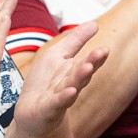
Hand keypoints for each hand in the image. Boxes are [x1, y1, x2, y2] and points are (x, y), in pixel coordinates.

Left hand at [12, 21, 107, 136]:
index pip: (87, 63)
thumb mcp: (58, 56)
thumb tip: (96, 23)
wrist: (32, 114)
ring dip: (80, 78)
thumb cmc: (46, 83)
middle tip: (102, 52)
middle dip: (91, 63)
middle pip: (82, 73)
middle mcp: (69, 85)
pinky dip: (63, 98)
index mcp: (72, 72)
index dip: (96, 56)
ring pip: (72, 87)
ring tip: (87, 68)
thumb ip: (76, 41)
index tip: (105, 48)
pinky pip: (56, 103)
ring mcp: (59, 99)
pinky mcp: (47, 110)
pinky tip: (70, 92)